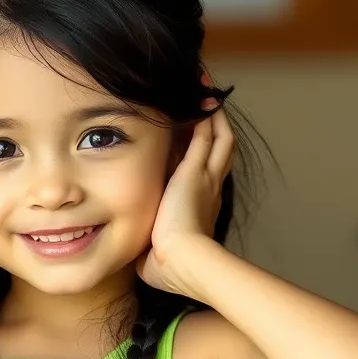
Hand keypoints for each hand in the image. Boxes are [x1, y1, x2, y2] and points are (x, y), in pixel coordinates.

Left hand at [135, 75, 235, 294]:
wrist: (185, 263)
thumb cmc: (170, 270)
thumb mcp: (156, 258)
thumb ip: (148, 251)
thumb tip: (138, 257)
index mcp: (201, 209)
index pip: (203, 174)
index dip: (201, 156)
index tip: (194, 141)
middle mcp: (210, 189)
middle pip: (219, 149)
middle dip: (213, 125)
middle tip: (206, 102)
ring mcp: (206, 178)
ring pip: (218, 136)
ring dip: (211, 112)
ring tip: (204, 88)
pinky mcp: (195, 170)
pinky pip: (206, 132)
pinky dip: (205, 112)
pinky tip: (199, 93)